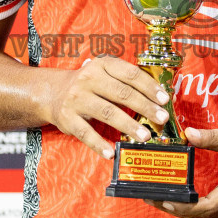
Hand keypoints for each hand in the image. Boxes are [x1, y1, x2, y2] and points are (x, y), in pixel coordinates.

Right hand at [40, 57, 171, 159]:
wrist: (53, 93)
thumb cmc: (90, 85)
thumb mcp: (105, 74)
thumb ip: (127, 82)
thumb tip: (159, 98)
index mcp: (102, 65)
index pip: (130, 74)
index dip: (149, 87)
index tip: (164, 99)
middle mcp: (88, 79)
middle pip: (122, 93)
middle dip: (145, 107)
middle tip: (161, 119)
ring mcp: (77, 99)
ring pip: (107, 112)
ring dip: (128, 125)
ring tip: (145, 136)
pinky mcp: (68, 118)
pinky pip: (86, 133)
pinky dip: (99, 145)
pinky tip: (111, 152)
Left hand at [149, 126, 217, 217]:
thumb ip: (211, 138)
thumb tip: (188, 134)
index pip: (205, 206)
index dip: (183, 206)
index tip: (164, 200)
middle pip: (201, 215)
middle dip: (175, 209)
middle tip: (151, 198)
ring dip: (183, 212)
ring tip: (160, 200)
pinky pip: (211, 216)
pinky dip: (194, 211)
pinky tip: (180, 202)